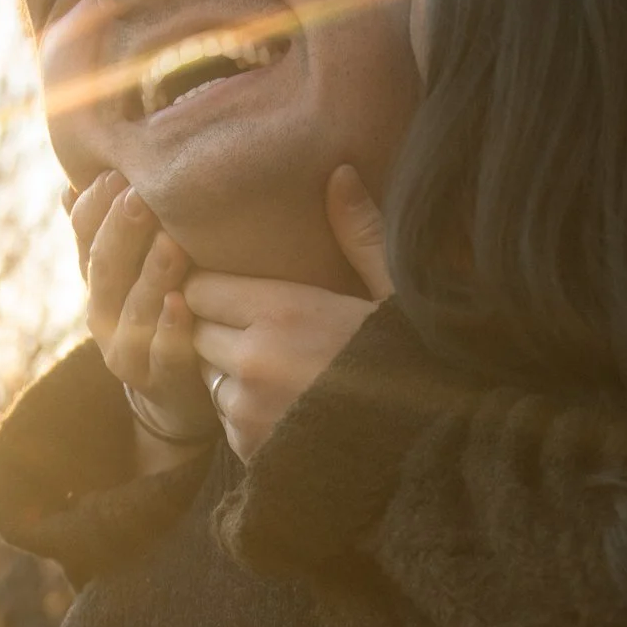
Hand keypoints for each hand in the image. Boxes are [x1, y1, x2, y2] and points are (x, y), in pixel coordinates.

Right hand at [71, 170, 214, 459]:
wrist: (175, 391)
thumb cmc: (158, 312)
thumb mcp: (131, 270)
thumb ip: (107, 231)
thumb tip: (70, 185)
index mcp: (95, 280)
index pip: (83, 236)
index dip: (95, 206)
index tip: (115, 173)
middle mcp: (101, 314)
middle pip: (105, 268)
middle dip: (121, 231)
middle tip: (140, 195)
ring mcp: (126, 350)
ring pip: (134, 309)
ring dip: (151, 275)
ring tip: (170, 243)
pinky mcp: (159, 380)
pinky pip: (163, 353)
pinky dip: (170, 329)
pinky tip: (181, 304)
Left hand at [182, 166, 392, 461]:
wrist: (429, 451)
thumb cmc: (417, 368)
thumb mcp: (396, 295)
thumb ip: (360, 235)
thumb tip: (341, 173)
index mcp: (284, 312)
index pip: (200, 288)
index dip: (213, 287)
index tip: (235, 290)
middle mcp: (253, 360)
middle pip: (197, 332)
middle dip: (217, 328)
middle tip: (257, 330)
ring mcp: (247, 411)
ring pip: (208, 378)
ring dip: (229, 374)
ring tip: (278, 374)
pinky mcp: (250, 452)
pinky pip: (227, 423)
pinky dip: (246, 416)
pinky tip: (288, 411)